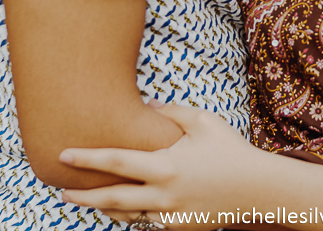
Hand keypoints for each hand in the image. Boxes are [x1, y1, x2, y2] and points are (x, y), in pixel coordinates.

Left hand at [59, 103, 262, 230]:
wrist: (259, 189)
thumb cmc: (231, 149)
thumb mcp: (204, 122)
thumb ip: (171, 112)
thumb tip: (145, 104)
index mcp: (166, 166)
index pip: (116, 162)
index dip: (87, 158)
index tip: (64, 154)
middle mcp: (164, 194)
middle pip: (112, 198)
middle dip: (84, 195)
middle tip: (62, 191)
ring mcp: (171, 215)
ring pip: (127, 214)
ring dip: (104, 208)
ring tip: (87, 199)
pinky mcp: (179, 227)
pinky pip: (147, 221)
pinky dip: (131, 214)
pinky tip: (121, 207)